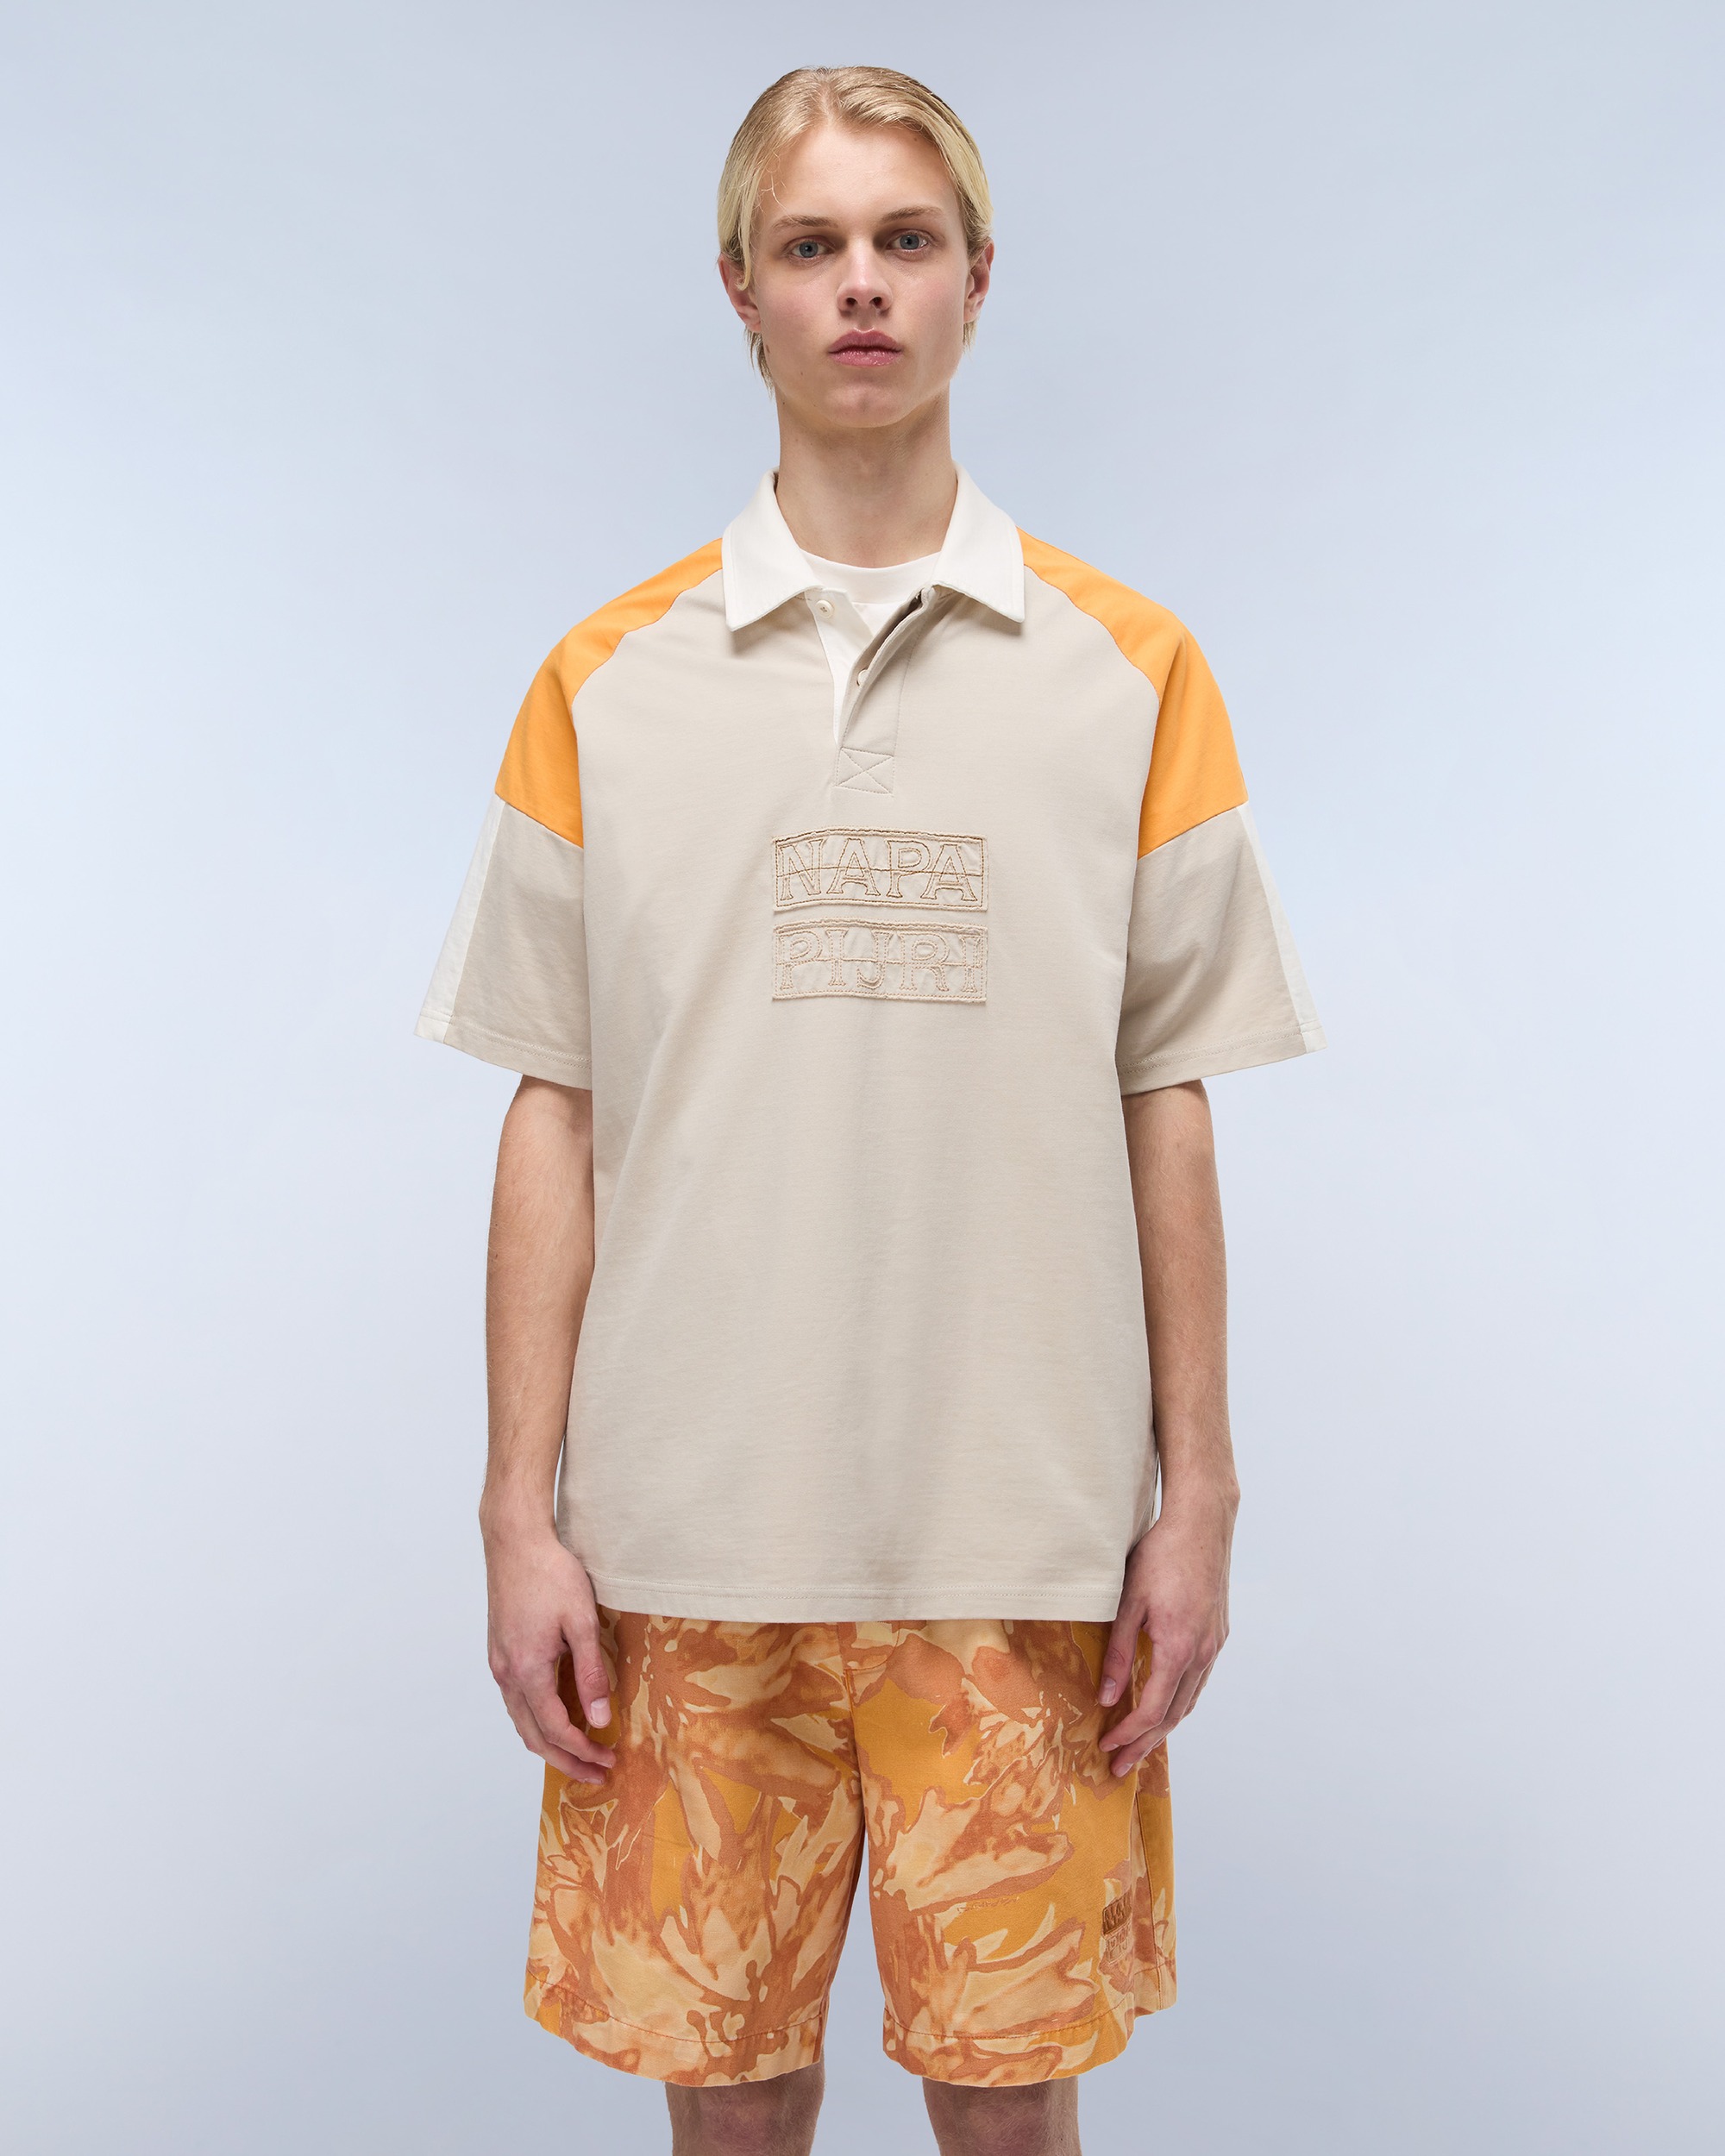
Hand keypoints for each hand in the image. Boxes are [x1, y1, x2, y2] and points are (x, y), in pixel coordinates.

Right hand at [483, 1526, 616, 1785]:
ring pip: (521, 1721)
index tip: (607, 1760)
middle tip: (595, 1774)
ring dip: (549, 1744)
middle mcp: (507, 1673)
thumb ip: (590, 1673)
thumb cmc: (550, 1574)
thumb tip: (600, 1718)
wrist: (515, 1542)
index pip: (555, 1728)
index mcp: (528, 1669)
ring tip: (579, 1755)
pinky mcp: (500, 1653)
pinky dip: (536, 1721)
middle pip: (533, 1736)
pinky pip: (516, 1702)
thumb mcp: (582, 1621)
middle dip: (565, 1761)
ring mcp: (499, 1664)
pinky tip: (557, 1719)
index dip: (582, 1751)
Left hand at [1096, 1496, 1234, 1776]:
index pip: (1152, 1711)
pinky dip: (1178, 1702)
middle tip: (1120, 1765)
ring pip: (1189, 1701)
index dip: (1128, 1734)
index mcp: (1178, 1650)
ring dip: (1164, 1727)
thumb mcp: (1128, 1603)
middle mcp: (1202, 1654)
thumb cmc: (1161, 1556)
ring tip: (1139, 1744)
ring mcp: (1214, 1645)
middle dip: (1145, 1744)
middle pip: (1173, 1716)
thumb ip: (1117, 1652)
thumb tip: (1104, 1696)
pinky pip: (1198, 1681)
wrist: (1202, 1524)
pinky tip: (1164, 1704)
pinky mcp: (1217, 1634)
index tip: (1106, 1746)